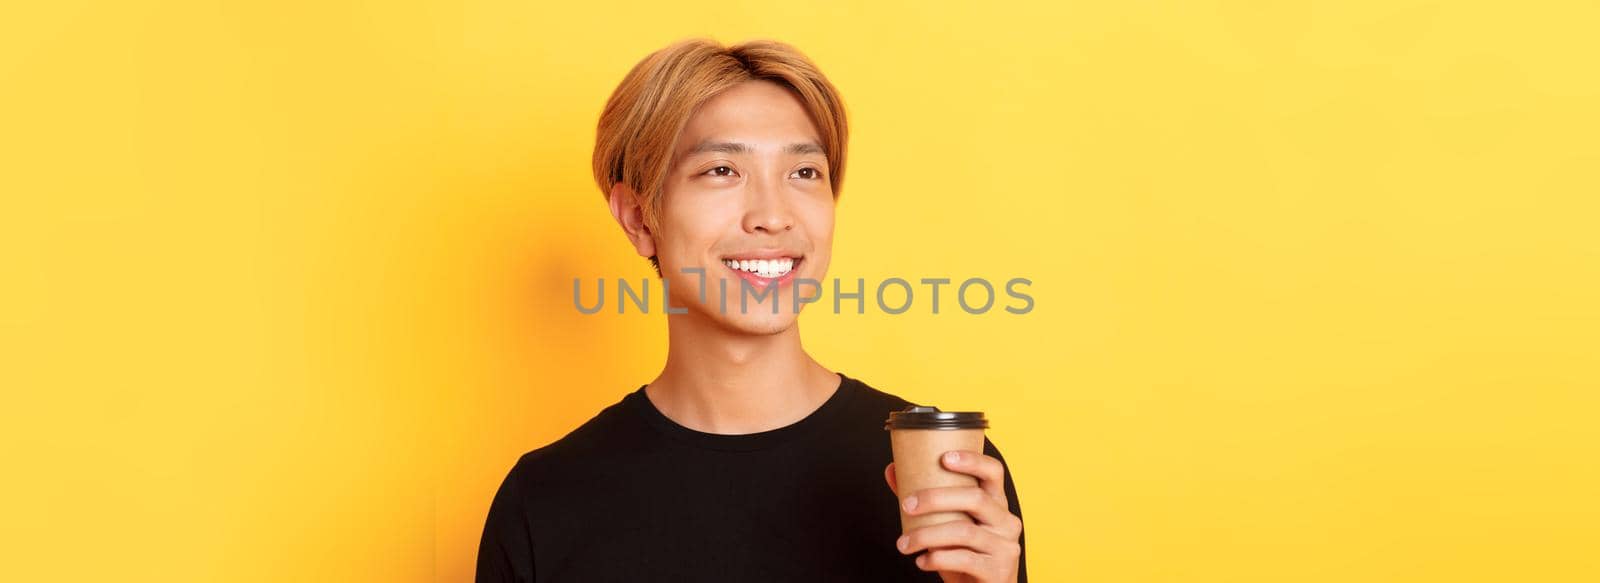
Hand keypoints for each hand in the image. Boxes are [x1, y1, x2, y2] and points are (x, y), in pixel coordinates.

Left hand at [884, 450, 1022, 582]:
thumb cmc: (967, 555)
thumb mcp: (949, 525)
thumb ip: (925, 500)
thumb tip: (893, 470)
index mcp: (997, 504)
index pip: (994, 472)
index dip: (972, 461)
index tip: (944, 458)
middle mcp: (1007, 522)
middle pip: (975, 498)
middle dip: (935, 498)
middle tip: (907, 505)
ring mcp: (1005, 547)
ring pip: (963, 531)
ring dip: (926, 535)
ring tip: (904, 544)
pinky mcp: (998, 571)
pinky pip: (963, 559)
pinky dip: (936, 559)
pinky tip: (922, 561)